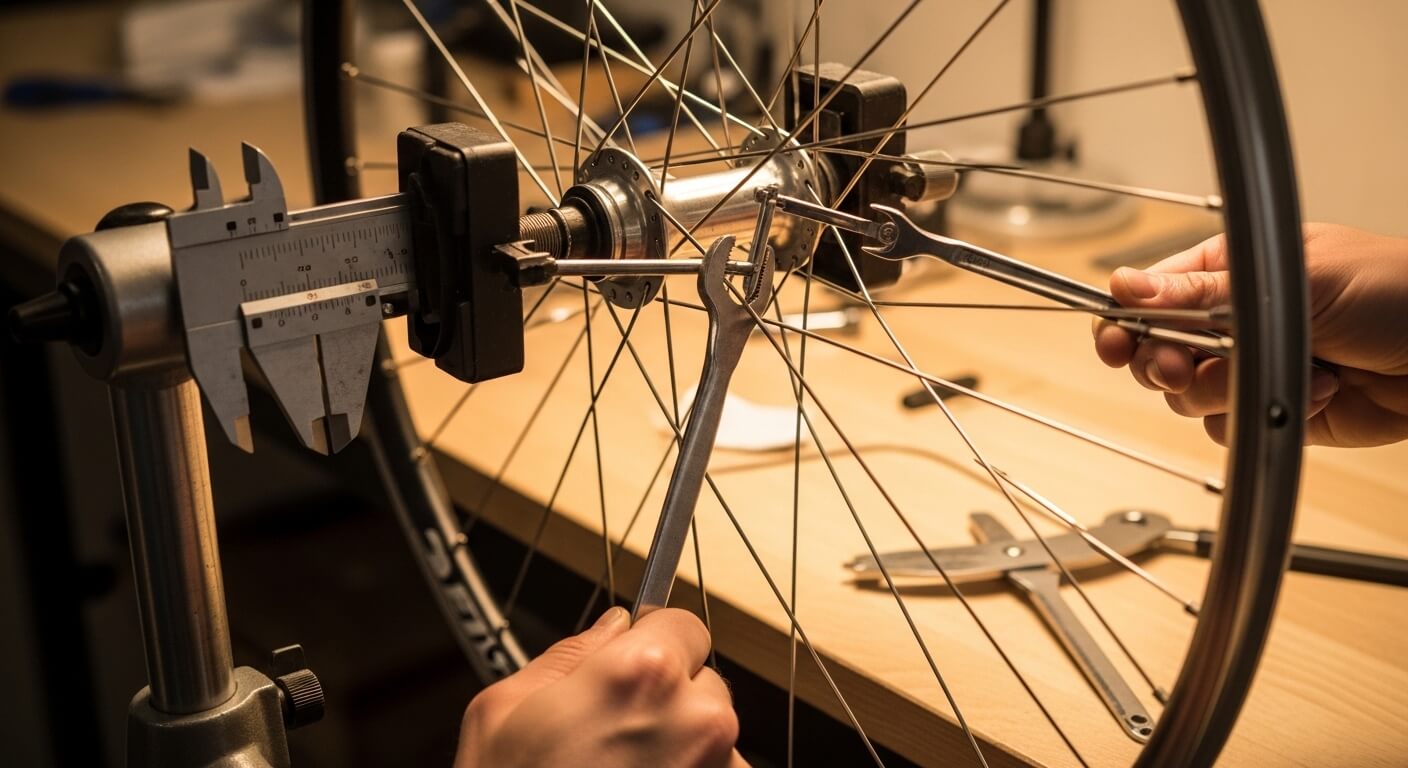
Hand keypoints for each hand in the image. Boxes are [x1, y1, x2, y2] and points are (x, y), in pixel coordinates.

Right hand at [455, 606, 745, 767]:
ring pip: (713, 734)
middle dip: (669, 697)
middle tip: (615, 732)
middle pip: (704, 680)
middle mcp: (694, 717)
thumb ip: (570, 653)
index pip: (685, 623)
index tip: (638, 660)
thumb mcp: (504, 709)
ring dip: (683, 745)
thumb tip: (610, 627)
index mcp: (641, 673)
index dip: (657, 641)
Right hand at [1093, 223, 1407, 446]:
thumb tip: (1126, 287)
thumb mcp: (1291, 279)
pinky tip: (1319, 389)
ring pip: (1187, 397)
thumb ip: (1203, 292)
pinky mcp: (1271, 408)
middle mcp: (1229, 321)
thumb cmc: (1393, 291)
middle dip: (1166, 366)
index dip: (1122, 322)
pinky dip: (1267, 414)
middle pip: (1153, 353)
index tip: (1113, 343)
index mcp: (1226, 271)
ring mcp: (1248, 367)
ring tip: (1284, 371)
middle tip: (1184, 369)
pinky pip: (1227, 428)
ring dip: (1226, 391)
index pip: (1147, 296)